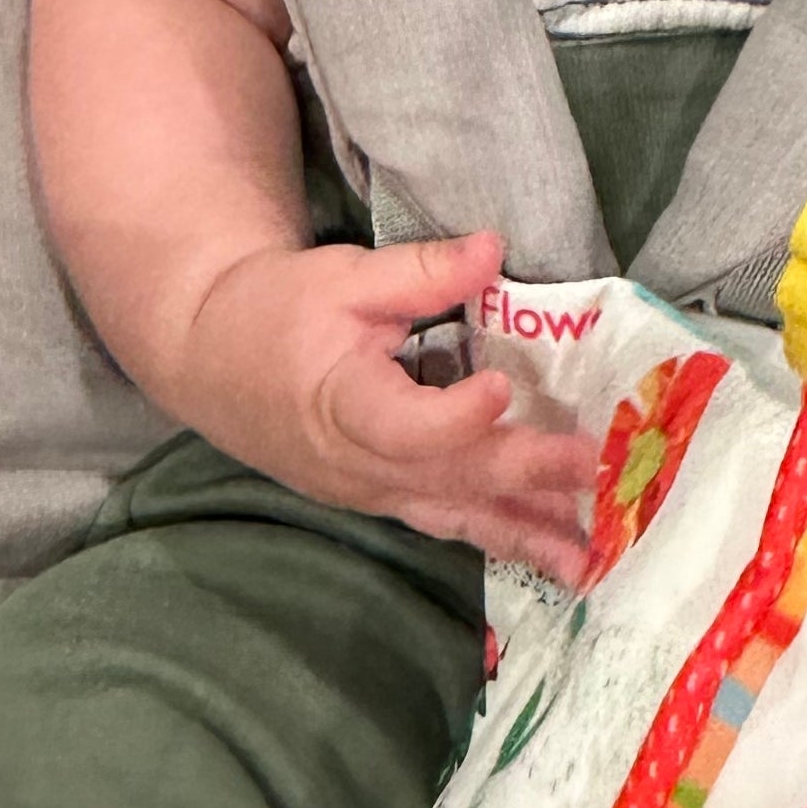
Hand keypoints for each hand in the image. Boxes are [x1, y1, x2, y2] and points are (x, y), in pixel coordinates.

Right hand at [180, 228, 594, 578]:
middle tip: (596, 471)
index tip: (503, 384)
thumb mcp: (341, 277)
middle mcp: (359, 464)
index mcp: (341, 402)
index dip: (455, 414)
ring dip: (525, 536)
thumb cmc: (275, 310)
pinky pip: (448, 526)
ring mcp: (372, 492)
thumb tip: (494, 249)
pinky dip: (502, 540)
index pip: (403, 425)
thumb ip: (421, 271)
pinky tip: (551, 556)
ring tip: (588, 558)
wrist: (210, 360)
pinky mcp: (384, 501)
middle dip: (528, 477)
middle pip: (450, 477)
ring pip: (456, 518)